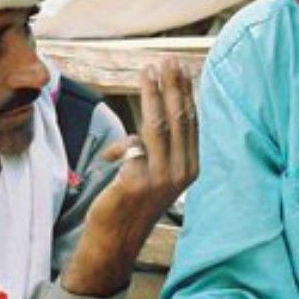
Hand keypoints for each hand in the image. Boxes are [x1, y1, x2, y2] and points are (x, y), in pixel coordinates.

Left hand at [62, 58, 197, 296]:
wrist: (116, 239)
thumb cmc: (131, 202)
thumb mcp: (151, 172)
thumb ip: (153, 147)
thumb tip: (145, 122)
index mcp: (191, 167)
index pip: (191, 122)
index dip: (185, 93)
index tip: (179, 68)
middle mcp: (182, 171)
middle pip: (179, 118)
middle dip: (173, 85)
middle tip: (166, 59)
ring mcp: (161, 177)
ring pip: (158, 125)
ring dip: (152, 95)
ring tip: (148, 71)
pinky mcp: (138, 181)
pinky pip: (131, 147)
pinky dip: (118, 147)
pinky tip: (107, 157)